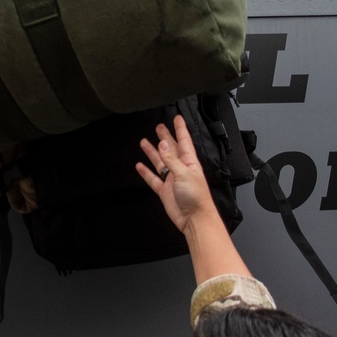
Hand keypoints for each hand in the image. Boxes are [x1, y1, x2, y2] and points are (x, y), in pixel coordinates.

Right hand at [137, 116, 216, 233]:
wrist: (194, 219)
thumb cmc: (196, 197)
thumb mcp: (184, 174)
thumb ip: (171, 159)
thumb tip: (163, 143)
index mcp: (189, 162)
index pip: (184, 141)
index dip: (180, 129)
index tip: (177, 118)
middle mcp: (180, 169)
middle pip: (171, 149)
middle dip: (165, 137)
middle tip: (159, 127)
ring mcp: (172, 180)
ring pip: (160, 162)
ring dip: (153, 152)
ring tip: (144, 142)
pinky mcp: (164, 191)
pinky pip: (153, 179)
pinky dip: (146, 172)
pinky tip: (139, 166)